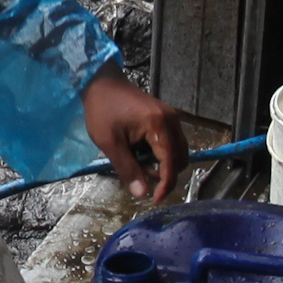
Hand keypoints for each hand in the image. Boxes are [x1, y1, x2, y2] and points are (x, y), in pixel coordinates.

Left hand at [82, 74, 188, 200]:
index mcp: (159, 125)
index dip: (166, 185)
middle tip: (139, 174)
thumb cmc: (103, 110)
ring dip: (163, 164)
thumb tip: (142, 194)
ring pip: (178, 152)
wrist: (101, 82)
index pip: (171, 163)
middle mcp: (172, 121)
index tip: (155, 199)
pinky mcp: (167, 117)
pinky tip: (141, 151)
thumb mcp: (110, 143)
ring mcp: (172, 117)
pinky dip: (161, 153)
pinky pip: (172, 142)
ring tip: (137, 161)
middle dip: (164, 174)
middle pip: (180, 159)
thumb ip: (127, 169)